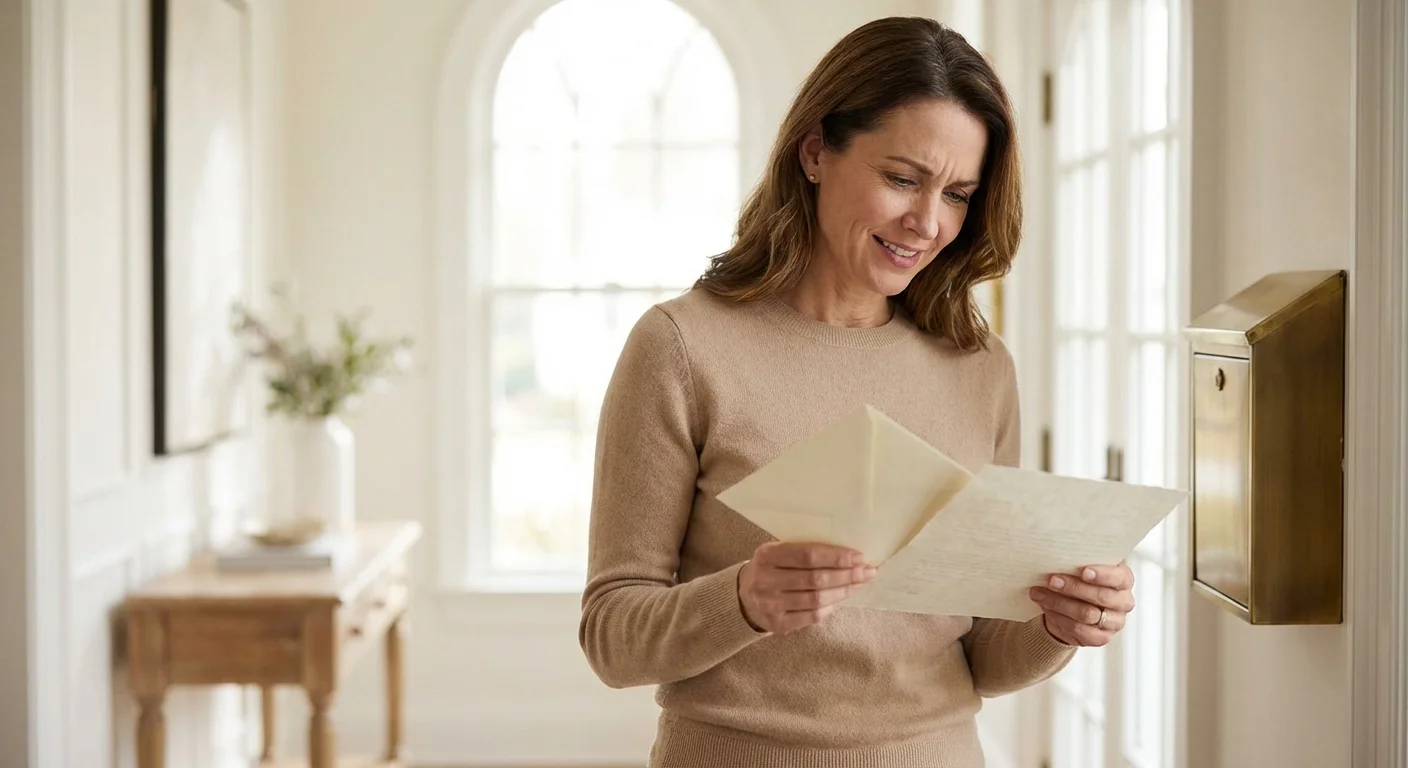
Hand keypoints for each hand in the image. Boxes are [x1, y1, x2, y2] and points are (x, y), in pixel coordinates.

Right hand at [737, 542, 875, 633]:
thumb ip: (804, 551)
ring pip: (817, 599)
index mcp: (767, 555)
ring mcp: (770, 604)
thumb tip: (848, 555)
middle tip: (867, 571)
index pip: (809, 555)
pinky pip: (812, 616)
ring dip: (843, 591)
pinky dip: (830, 608)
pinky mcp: (777, 624)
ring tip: (859, 584)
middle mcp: (766, 580)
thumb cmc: (771, 569)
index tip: (859, 557)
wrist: (744, 597)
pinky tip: (840, 599)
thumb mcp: (778, 552)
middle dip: (847, 575)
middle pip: (816, 579)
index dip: (837, 557)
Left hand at [1029, 563, 1134, 646]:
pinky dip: (1059, 618)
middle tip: (1052, 580)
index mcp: (1124, 580)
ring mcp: (1115, 622)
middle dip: (1074, 588)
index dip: (1102, 575)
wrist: (1072, 608)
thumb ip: (1076, 564)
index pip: (1120, 577)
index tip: (1083, 571)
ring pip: (1087, 614)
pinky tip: (1047, 608)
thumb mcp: (1080, 569)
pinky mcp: (1101, 638)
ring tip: (1040, 593)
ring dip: (1060, 603)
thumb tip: (1055, 560)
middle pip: (1102, 596)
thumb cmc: (1078, 581)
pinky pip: (1079, 629)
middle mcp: (1124, 602)